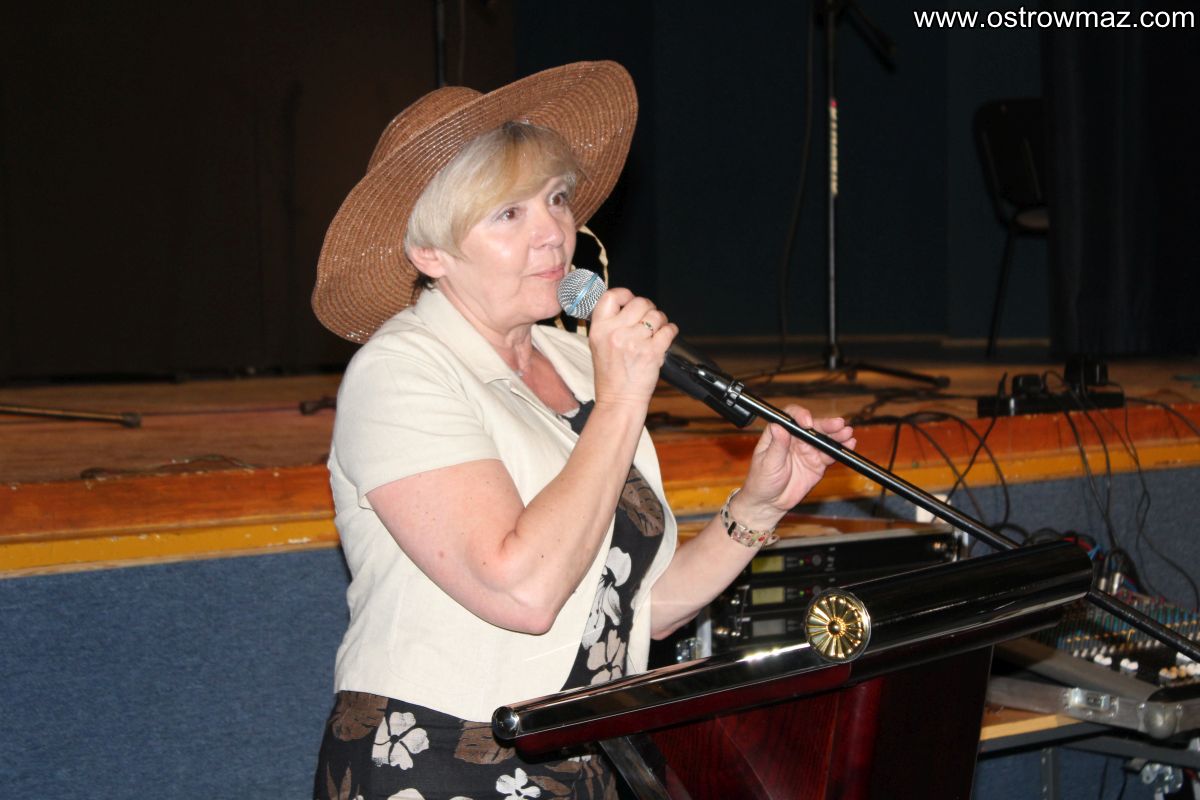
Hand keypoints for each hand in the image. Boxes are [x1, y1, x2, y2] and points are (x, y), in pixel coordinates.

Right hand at [586, 287, 677, 409]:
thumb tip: (628, 305)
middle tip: (648, 319)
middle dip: (648, 308)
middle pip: (639, 302)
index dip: (625, 294)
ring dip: (660, 321)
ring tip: (656, 331)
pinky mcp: (652, 352)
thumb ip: (610, 325)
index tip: (630, 300)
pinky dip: (670, 331)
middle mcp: (616, 333)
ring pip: (656, 316)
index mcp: (599, 330)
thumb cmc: (610, 376)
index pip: (611, 296)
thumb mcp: (599, 346)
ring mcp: (635, 342)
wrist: (618, 401)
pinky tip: (665, 336)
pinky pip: (668, 330)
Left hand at [730, 405, 855, 529]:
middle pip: (812, 426)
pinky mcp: (817, 463)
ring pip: (824, 439)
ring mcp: (807, 450)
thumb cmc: (762, 481)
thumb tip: (778, 426)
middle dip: (826, 424)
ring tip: (847, 433)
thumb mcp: (767, 464)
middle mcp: (795, 439)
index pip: (791, 418)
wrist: (770, 503)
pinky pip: (829, 454)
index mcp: (779, 434)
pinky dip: (839, 450)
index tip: (807, 423)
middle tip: (838, 424)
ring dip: (836, 435)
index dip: (800, 416)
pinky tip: (849, 445)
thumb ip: (776, 446)